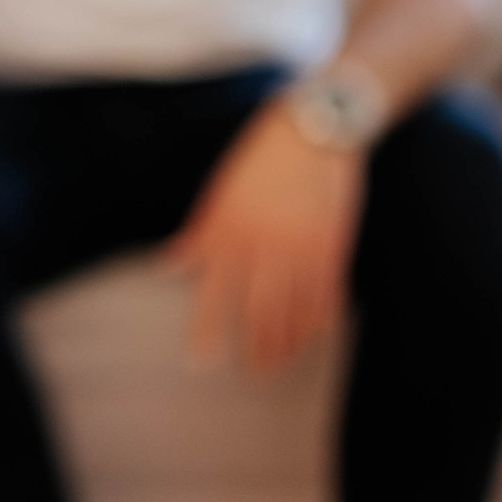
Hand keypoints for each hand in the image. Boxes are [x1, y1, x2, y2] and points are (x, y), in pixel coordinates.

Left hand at [166, 104, 364, 370]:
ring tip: (280, 363)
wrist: (316, 128)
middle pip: (259, 311)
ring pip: (295, 309)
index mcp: (230, 231)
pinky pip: (326, 293)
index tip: (199, 363)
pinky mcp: (334, 245)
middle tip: (253, 373)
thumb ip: (199, 236)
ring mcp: (303, 247)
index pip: (214, 293)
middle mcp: (266, 245)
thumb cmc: (258, 159)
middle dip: (256, 348)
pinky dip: (320, 319)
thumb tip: (167, 268)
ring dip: (288, 342)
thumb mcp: (220, 193)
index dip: (206, 331)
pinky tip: (314, 336)